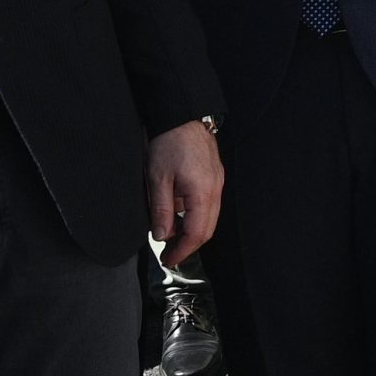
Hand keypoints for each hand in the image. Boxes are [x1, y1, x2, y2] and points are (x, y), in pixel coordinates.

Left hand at [146, 120, 223, 267]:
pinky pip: (209, 204)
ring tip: (171, 236)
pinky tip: (180, 215)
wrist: (180, 115)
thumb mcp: (157, 180)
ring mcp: (217, 182)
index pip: (196, 234)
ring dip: (192, 231)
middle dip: (188, 245)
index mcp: (202, 193)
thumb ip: (161, 211)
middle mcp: (215, 190)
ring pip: (210, 217)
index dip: (181, 251)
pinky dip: (196, 216)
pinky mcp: (215, 175)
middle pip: (207, 229)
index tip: (167, 260)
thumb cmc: (168, 143)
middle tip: (169, 254)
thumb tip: (162, 237)